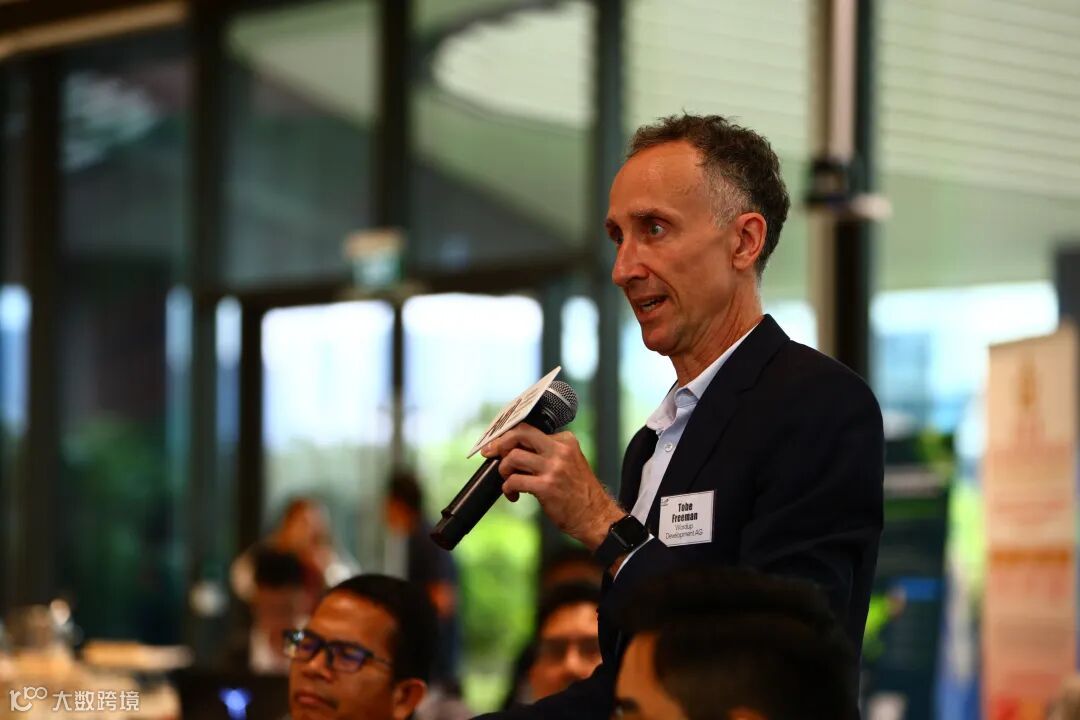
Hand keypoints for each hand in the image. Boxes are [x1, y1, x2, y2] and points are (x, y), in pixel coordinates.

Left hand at [481, 425, 624, 549]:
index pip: (530, 429)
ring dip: (504, 470)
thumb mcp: (570, 462)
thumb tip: (515, 449)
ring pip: (513, 457)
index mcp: (566, 441)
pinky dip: (508, 489)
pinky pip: (514, 481)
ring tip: (508, 480)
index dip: (510, 436)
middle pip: (520, 433)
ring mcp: (553, 468)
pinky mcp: (546, 487)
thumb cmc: (580, 492)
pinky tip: (514, 495)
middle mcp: (560, 450)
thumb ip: (548, 452)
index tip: (498, 443)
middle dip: (500, 443)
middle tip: (490, 453)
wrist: (596, 516)